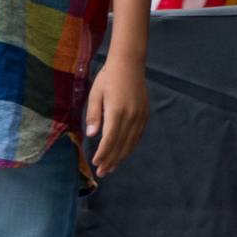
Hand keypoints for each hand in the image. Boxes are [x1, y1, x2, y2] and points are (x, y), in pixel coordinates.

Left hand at [84, 57, 147, 177]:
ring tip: (111, 168)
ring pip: (131, 143)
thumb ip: (94, 115)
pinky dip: (130, 147)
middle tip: (102, 172)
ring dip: (121, 157)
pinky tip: (123, 153)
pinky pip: (138, 136)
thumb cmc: (108, 78)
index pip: (110, 140)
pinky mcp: (145, 114)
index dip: (103, 154)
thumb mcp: (95, 94)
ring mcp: (140, 115)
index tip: (95, 163)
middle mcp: (131, 116)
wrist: (129, 64)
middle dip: (111, 160)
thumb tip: (91, 136)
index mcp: (117, 111)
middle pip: (121, 145)